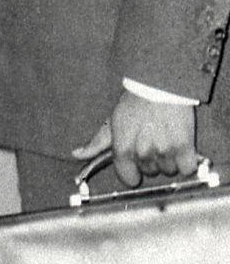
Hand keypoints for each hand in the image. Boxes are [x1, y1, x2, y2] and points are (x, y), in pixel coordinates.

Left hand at [71, 89, 200, 188]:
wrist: (159, 87)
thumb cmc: (134, 104)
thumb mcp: (111, 122)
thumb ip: (96, 143)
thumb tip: (77, 154)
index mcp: (123, 147)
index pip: (127, 176)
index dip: (131, 174)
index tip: (135, 169)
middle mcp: (143, 151)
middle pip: (150, 172)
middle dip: (151, 161)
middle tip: (152, 142)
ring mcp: (164, 149)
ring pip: (168, 170)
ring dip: (169, 160)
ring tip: (166, 140)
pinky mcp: (185, 146)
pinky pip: (187, 168)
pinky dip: (187, 162)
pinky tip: (181, 147)